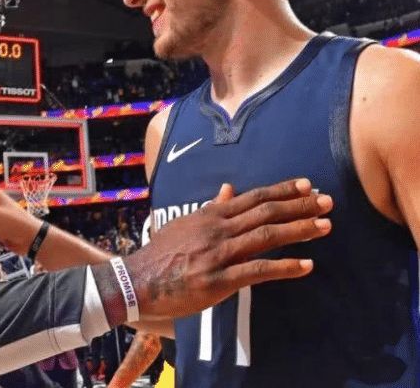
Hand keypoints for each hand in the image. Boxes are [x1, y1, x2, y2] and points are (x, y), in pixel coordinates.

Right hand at [94, 178, 332, 324]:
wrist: (138, 280)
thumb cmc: (162, 253)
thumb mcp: (185, 223)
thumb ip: (210, 208)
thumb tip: (228, 189)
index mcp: (211, 215)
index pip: (252, 197)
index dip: (282, 190)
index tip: (307, 185)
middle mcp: (218, 230)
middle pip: (265, 213)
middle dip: (299, 206)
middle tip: (328, 201)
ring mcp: (219, 254)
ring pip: (266, 237)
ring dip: (299, 230)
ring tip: (325, 226)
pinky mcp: (219, 280)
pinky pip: (257, 270)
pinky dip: (285, 267)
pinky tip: (307, 265)